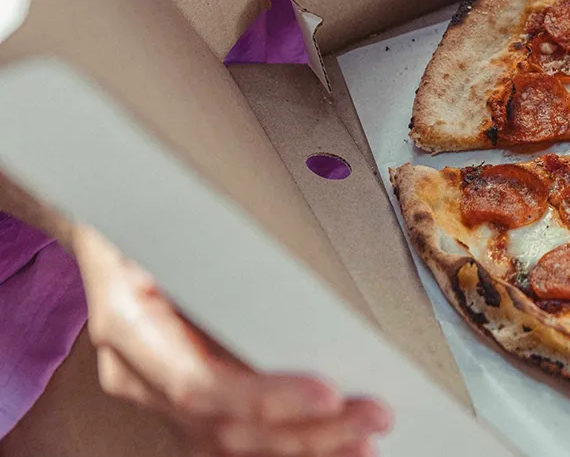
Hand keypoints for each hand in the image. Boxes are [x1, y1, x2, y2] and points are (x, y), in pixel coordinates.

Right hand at [74, 227, 390, 456]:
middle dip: (305, 432)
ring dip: (303, 447)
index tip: (328, 394)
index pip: (200, 385)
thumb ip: (217, 255)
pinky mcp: (180, 402)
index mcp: (129, 328)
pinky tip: (329, 445)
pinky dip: (282, 445)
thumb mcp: (168, 224)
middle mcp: (138, 374)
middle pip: (223, 427)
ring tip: (363, 442)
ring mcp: (156, 394)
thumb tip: (284, 263)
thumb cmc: (143, 224)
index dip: (265, 398)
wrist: (107, 236)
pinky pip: (228, 439)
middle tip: (373, 417)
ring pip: (228, 446)